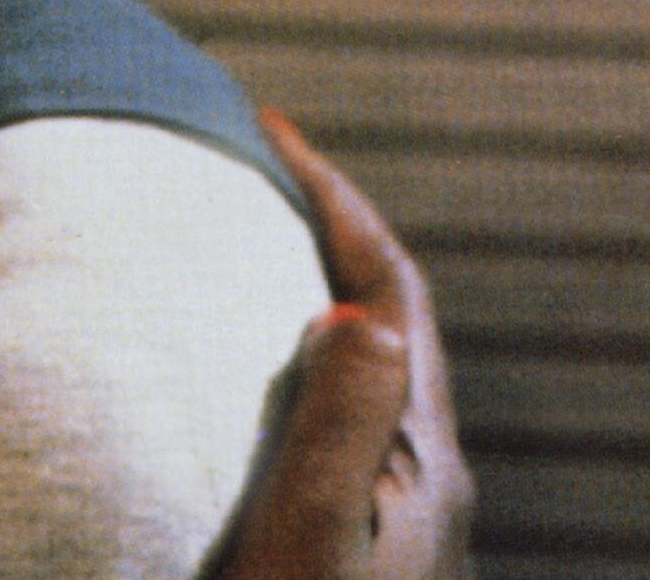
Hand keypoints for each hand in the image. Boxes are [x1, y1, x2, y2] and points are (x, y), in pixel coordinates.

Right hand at [210, 115, 472, 579]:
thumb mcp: (309, 544)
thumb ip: (340, 426)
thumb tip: (354, 305)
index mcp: (421, 463)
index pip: (391, 291)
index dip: (335, 197)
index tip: (267, 125)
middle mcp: (423, 478)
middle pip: (386, 314)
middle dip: (324, 223)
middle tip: (250, 158)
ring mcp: (398, 513)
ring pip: (363, 363)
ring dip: (311, 282)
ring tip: (240, 231)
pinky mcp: (365, 540)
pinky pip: (340, 408)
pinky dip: (295, 348)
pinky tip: (240, 360)